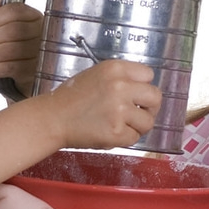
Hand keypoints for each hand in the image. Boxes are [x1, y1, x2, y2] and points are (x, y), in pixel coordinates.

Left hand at [0, 0, 43, 97]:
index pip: (16, 10)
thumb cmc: (21, 57)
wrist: (30, 87)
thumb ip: (2, 16)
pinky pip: (7, 68)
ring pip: (7, 50)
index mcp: (38, 21)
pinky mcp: (33, 76)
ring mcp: (40, 58)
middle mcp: (42, 38)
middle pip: (11, 30)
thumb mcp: (12, 33)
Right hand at [38, 59, 160, 149]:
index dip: (143, 86)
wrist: (53, 119)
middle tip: (138, 113)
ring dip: (138, 126)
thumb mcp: (96, 75)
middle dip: (149, 108)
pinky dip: (125, 139)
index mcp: (115, 69)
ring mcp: (119, 110)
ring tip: (121, 125)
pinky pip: (134, 137)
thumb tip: (142, 89)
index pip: (148, 74)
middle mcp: (120, 87)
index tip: (137, 94)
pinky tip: (110, 133)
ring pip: (148, 121)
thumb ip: (120, 78)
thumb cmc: (71, 98)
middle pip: (155, 97)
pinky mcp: (116, 132)